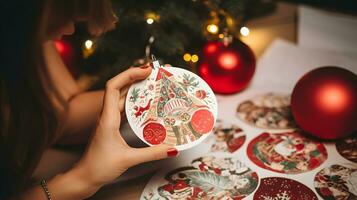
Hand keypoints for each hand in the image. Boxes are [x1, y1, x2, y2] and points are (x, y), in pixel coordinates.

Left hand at [75, 66, 177, 187]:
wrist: (84, 177)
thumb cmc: (99, 167)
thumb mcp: (128, 159)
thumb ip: (152, 153)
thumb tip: (173, 149)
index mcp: (107, 117)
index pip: (113, 86)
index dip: (129, 74)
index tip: (146, 70)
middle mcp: (107, 114)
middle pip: (120, 87)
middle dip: (137, 77)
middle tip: (156, 73)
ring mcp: (108, 119)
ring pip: (122, 96)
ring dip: (136, 88)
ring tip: (154, 83)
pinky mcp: (111, 125)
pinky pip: (124, 107)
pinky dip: (135, 102)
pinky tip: (147, 103)